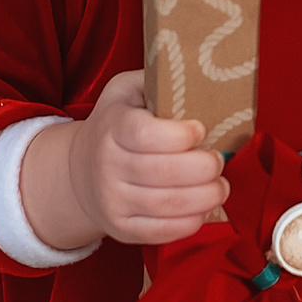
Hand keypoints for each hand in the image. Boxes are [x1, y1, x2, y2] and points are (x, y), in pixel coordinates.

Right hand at [20, 70, 227, 250]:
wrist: (80, 171)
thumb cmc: (116, 123)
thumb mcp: (126, 91)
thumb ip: (158, 79)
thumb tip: (202, 69)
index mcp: (112, 127)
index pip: (146, 135)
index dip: (180, 136)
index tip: (200, 130)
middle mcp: (108, 165)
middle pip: (163, 173)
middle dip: (204, 168)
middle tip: (218, 161)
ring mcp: (113, 200)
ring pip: (167, 205)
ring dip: (206, 197)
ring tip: (221, 186)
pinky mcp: (121, 228)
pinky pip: (162, 232)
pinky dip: (191, 222)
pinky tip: (204, 207)